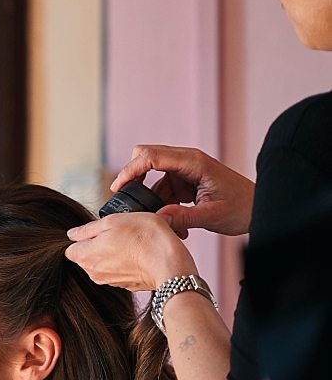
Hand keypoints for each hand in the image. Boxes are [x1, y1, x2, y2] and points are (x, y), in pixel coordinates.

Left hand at [65, 212, 198, 292]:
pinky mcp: (127, 285)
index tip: (96, 231)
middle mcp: (94, 273)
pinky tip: (139, 254)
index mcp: (85, 256)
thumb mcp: (114, 221)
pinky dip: (126, 263)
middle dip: (97, 245)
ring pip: (104, 263)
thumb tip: (73, 233)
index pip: (70, 248)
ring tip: (132, 242)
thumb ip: (88, 229)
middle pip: (86, 256)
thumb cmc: (145, 239)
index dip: (83, 237)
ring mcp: (110, 281)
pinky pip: (120, 271)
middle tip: (118, 233)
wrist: (171, 264)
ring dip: (114, 253)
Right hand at [110, 144, 253, 236]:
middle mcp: (185, 162)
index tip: (118, 187)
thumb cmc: (243, 208)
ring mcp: (183, 172)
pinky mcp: (183, 183)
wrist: (259, 209)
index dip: (130, 170)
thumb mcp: (212, 216)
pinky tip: (175, 223)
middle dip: (134, 179)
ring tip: (166, 223)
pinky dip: (161, 206)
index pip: (151, 156)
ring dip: (151, 200)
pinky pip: (161, 191)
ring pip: (151, 179)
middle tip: (130, 201)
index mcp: (193, 162)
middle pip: (145, 158)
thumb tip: (156, 218)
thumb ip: (183, 217)